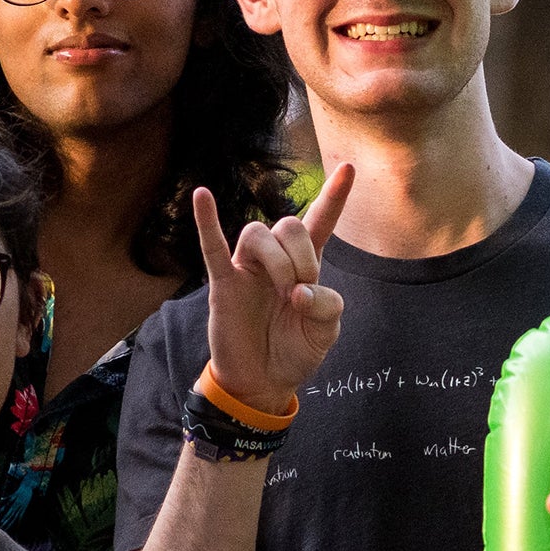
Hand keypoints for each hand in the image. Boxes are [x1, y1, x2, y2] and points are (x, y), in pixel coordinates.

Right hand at [196, 165, 351, 414]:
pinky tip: (202, 196)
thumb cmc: (294, 352)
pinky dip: (206, 221)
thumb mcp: (326, 333)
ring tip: (283, 290)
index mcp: (306, 266)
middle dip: (303, 254)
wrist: (263, 384)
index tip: (348, 166)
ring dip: (278, 260)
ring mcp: (247, 269)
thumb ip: (326, 307)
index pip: (320, 221)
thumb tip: (299, 291)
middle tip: (303, 287)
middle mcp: (276, 260)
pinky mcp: (224, 284)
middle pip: (288, 225)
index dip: (334, 196)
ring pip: (257, 233)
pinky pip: (212, 247)